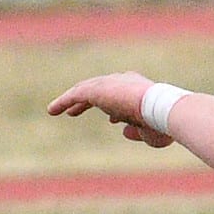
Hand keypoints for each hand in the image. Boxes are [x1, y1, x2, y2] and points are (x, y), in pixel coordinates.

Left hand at [47, 72, 173, 147]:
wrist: (161, 109)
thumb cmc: (161, 122)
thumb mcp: (150, 132)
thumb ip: (137, 131)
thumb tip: (124, 131)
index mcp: (139, 89)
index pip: (121, 96)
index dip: (115, 109)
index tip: (113, 120)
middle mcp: (123, 82)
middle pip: (100, 89)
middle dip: (87, 100)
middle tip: (74, 111)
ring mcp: (109, 84)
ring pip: (84, 90)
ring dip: (70, 101)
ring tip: (56, 110)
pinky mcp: (97, 89)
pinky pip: (75, 94)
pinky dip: (63, 101)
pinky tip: (52, 110)